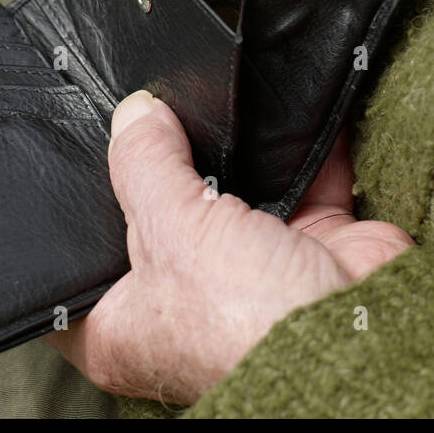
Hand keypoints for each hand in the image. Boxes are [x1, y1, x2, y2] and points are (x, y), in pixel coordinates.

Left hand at [50, 90, 413, 405]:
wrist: (357, 332)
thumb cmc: (246, 323)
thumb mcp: (169, 231)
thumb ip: (144, 165)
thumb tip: (134, 115)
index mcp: (127, 324)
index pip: (82, 268)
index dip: (77, 219)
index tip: (76, 159)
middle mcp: (186, 300)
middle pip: (160, 214)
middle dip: (162, 165)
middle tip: (151, 112)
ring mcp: (249, 271)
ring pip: (231, 189)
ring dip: (232, 150)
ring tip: (214, 100)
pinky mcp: (309, 243)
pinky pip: (302, 178)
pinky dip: (299, 146)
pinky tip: (280, 105)